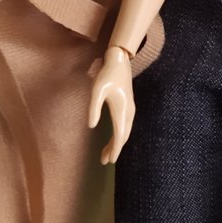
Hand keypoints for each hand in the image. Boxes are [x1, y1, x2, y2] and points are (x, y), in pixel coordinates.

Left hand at [88, 49, 134, 164]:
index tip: (110, 160)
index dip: (114, 149)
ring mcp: (130, 109)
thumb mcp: (97, 90)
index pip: (119, 135)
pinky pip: (125, 125)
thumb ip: (94, 108)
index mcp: (122, 110)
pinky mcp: (128, 107)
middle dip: (114, 149)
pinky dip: (119, 135)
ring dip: (116, 143)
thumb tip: (91, 126)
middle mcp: (129, 112)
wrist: (120, 61)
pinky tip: (113, 139)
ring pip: (125, 132)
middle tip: (105, 161)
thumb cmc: (107, 74)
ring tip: (106, 154)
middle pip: (123, 136)